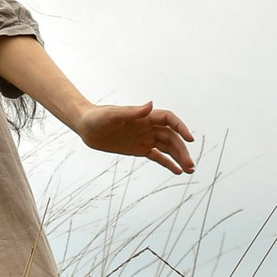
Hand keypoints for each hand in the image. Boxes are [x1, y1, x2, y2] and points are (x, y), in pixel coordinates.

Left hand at [75, 99, 195, 175]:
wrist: (85, 126)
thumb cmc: (97, 117)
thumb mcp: (112, 115)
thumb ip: (132, 112)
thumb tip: (150, 105)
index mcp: (144, 116)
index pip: (168, 119)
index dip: (180, 127)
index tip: (189, 139)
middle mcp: (148, 127)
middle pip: (171, 137)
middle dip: (182, 150)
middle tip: (190, 165)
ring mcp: (144, 138)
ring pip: (167, 148)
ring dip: (179, 157)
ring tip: (190, 170)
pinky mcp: (139, 149)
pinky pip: (157, 156)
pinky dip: (167, 163)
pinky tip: (177, 171)